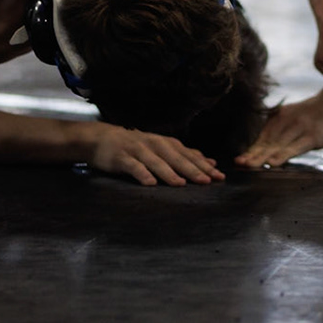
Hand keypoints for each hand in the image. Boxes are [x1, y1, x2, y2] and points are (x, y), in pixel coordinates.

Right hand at [89, 124, 221, 186]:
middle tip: (207, 181)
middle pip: (176, 158)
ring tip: (181, 184)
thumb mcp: (162, 148)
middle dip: (192, 169)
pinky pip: (133, 166)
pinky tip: (150, 184)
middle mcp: (154, 144)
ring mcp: (138, 150)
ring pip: (156, 161)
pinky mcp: (121, 157)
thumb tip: (210, 162)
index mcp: (166, 143)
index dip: (204, 165)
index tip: (219, 176)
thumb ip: (185, 155)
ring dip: (169, 172)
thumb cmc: (136, 147)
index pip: (189, 155)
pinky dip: (142, 174)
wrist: (102, 138)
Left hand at [237, 88, 322, 169]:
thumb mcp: (296, 118)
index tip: (238, 161)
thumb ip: (282, 131)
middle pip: (268, 142)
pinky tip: (273, 162)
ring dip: (263, 156)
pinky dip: (283, 154)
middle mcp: (288, 122)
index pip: (264, 138)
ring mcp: (300, 128)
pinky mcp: (313, 135)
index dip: (251, 150)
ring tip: (250, 165)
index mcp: (281, 117)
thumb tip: (265, 150)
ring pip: (279, 145)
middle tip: (239, 164)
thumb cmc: (318, 115)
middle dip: (253, 154)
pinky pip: (296, 147)